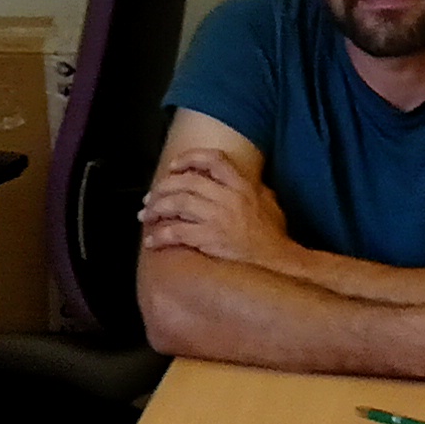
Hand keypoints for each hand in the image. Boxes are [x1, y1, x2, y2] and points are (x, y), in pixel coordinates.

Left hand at [137, 153, 291, 270]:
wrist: (279, 265)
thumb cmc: (274, 238)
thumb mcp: (269, 203)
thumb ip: (254, 189)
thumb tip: (242, 180)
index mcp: (242, 186)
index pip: (213, 160)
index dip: (188, 158)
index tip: (173, 166)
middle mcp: (228, 197)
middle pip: (187, 181)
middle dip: (163, 187)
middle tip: (150, 197)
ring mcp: (218, 217)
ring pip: (177, 203)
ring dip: (156, 208)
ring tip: (145, 216)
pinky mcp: (209, 239)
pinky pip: (176, 232)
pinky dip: (160, 236)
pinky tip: (151, 242)